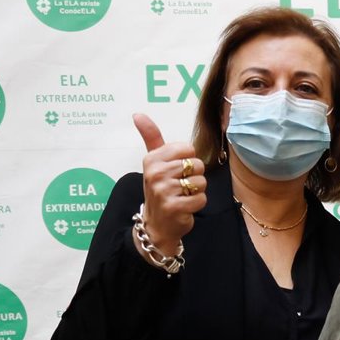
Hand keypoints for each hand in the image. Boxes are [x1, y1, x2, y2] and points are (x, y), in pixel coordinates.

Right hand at [133, 113, 206, 254]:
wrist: (157, 225)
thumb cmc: (160, 189)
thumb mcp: (154, 162)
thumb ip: (151, 137)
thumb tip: (138, 114)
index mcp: (152, 159)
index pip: (188, 148)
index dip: (188, 160)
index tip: (176, 171)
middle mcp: (155, 173)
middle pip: (196, 165)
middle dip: (194, 177)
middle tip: (180, 187)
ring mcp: (163, 191)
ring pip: (201, 182)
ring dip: (196, 191)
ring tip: (182, 196)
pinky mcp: (174, 207)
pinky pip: (201, 198)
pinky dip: (197, 204)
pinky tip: (185, 207)